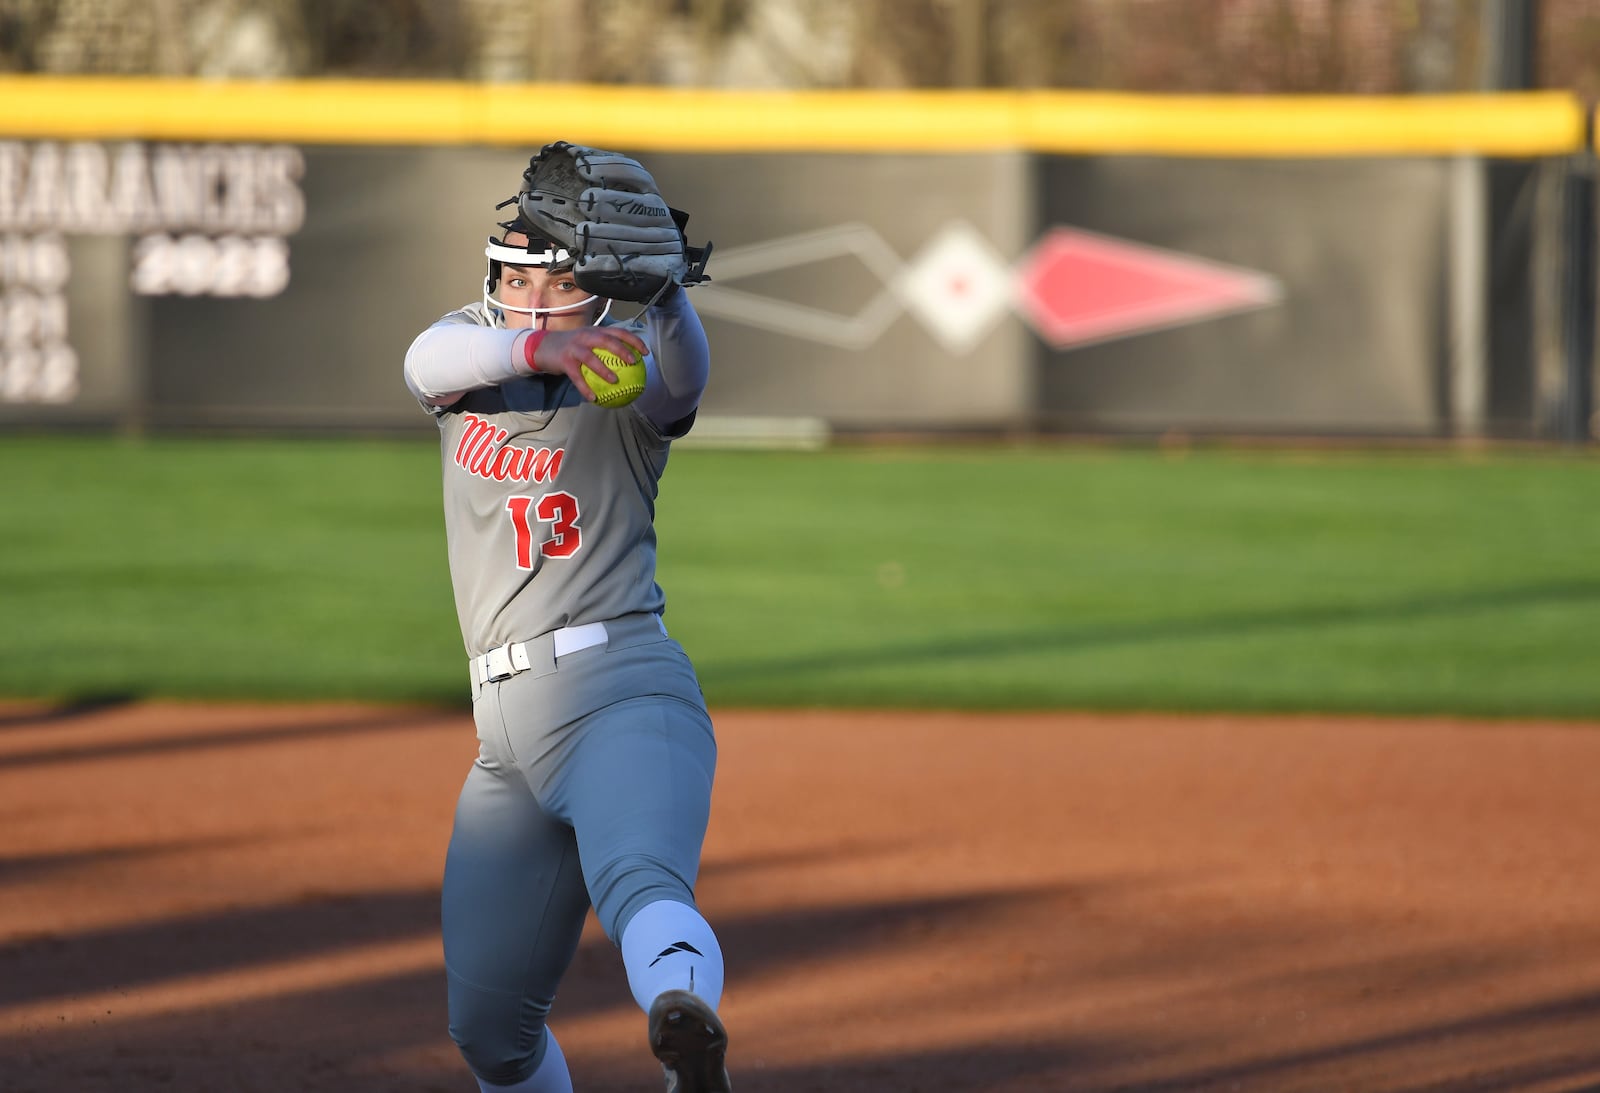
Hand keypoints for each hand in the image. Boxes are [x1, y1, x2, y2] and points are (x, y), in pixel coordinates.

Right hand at [525, 327, 648, 401]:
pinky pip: (577, 376)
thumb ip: (606, 348)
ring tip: (615, 381)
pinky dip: (585, 388)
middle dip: (622, 350)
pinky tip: (593, 399)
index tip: (646, 353)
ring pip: (591, 357)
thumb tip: (630, 363)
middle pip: (607, 340)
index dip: (634, 341)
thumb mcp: (589, 342)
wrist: (544, 347)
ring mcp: (574, 347)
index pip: (619, 332)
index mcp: (596, 331)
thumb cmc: (572, 347)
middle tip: (633, 362)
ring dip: (604, 369)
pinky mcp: (564, 360)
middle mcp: (586, 336)